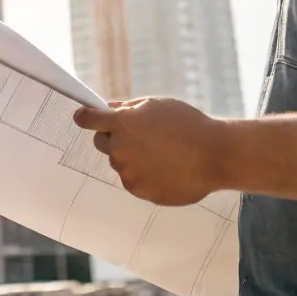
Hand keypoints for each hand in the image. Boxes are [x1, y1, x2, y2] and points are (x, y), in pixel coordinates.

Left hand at [72, 97, 225, 206]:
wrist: (213, 156)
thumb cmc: (187, 124)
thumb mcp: (157, 105)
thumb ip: (128, 107)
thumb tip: (109, 108)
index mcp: (122, 124)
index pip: (88, 120)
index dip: (84, 117)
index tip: (83, 116)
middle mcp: (120, 149)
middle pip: (102, 142)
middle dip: (113, 137)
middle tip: (138, 134)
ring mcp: (128, 172)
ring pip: (119, 162)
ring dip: (131, 156)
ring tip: (160, 152)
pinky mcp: (138, 190)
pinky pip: (132, 179)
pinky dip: (142, 173)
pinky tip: (164, 167)